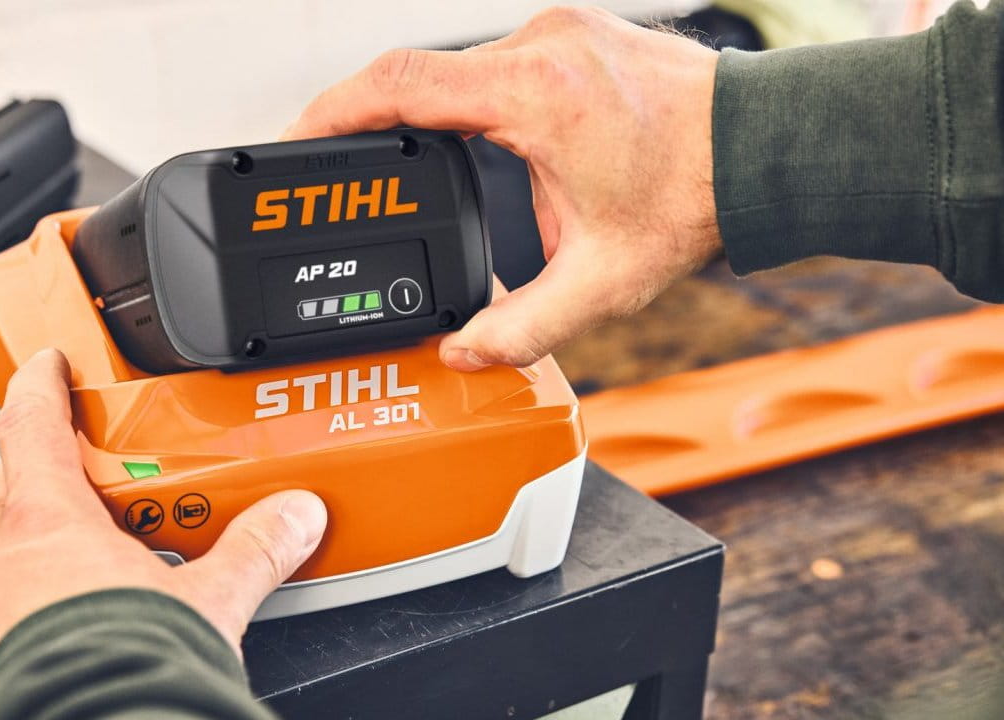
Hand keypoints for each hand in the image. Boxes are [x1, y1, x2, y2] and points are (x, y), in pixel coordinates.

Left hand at [0, 349, 326, 719]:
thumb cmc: (134, 673)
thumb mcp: (212, 601)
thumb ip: (256, 550)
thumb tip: (296, 517)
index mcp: (46, 525)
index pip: (33, 426)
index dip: (41, 386)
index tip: (46, 365)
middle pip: (1, 494)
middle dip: (32, 480)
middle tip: (76, 487)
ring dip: (15, 559)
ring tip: (65, 576)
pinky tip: (27, 646)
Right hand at [285, 6, 720, 369]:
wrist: (761, 149)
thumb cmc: (692, 200)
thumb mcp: (601, 284)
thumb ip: (522, 327)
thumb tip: (461, 349)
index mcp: (535, 94)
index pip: (401, 84)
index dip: (334, 111)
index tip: (295, 140)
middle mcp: (541, 46)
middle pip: (419, 75)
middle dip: (373, 126)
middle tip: (341, 175)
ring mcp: (558, 32)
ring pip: (457, 69)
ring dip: (429, 120)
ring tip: (410, 174)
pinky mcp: (572, 35)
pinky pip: (494, 65)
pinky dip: (469, 106)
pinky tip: (476, 152)